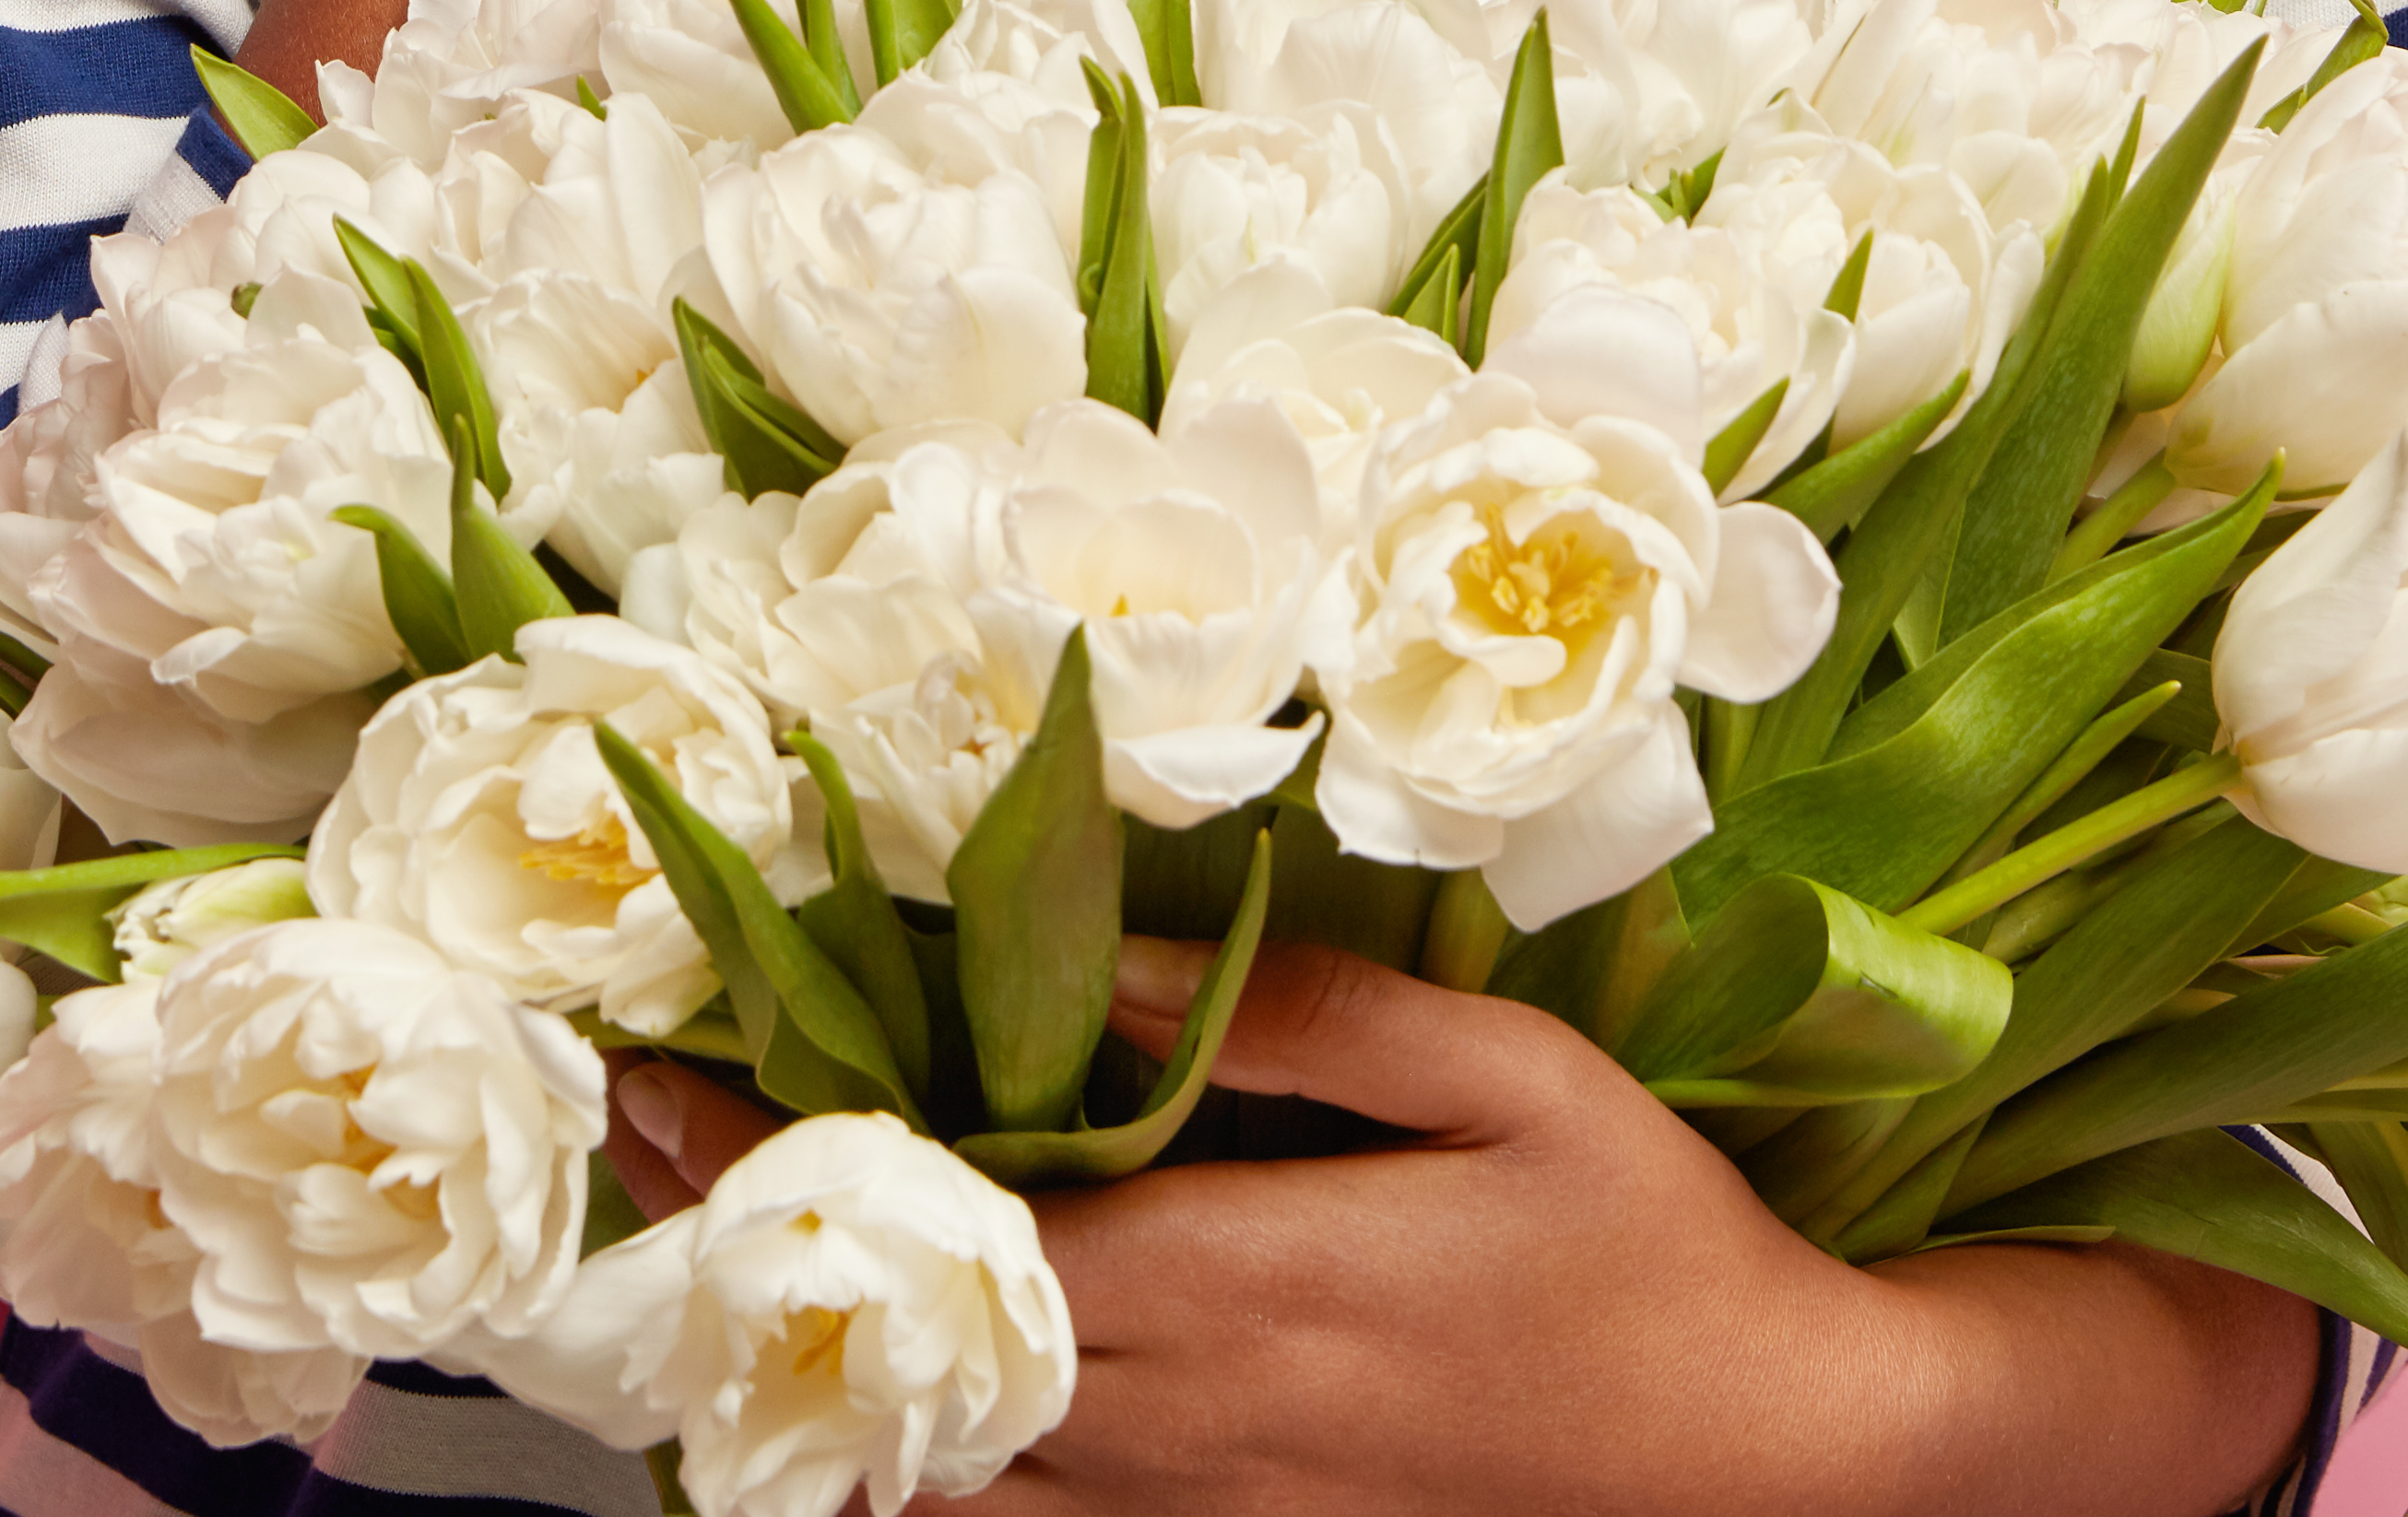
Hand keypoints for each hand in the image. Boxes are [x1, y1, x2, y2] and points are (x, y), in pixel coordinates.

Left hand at [601, 944, 2320, 1516]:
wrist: (1763, 1463)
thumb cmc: (1650, 1245)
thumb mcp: (1511, 1077)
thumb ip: (1301, 1016)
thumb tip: (1100, 946)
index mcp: (1246, 1282)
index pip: (950, 1230)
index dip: (784, 1167)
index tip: (664, 1090)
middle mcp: (1188, 1419)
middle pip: (904, 1348)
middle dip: (756, 1244)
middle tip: (644, 1141)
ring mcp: (1202, 1506)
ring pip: (945, 1455)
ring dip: (819, 1351)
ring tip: (721, 1241)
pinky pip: (1034, 1509)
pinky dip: (929, 1442)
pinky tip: (883, 1371)